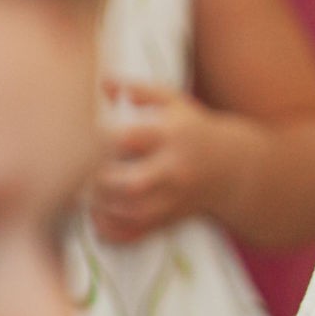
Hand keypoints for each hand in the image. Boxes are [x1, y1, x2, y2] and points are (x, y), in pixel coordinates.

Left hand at [89, 80, 245, 243]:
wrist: (232, 169)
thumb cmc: (195, 131)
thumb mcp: (176, 103)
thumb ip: (141, 90)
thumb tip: (104, 81)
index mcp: (174, 136)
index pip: (128, 138)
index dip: (98, 138)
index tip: (82, 137)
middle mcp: (175, 169)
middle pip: (130, 183)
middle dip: (99, 179)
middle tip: (83, 171)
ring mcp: (172, 199)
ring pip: (128, 213)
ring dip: (99, 204)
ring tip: (87, 190)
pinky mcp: (166, 220)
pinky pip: (130, 234)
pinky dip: (107, 228)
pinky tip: (99, 211)